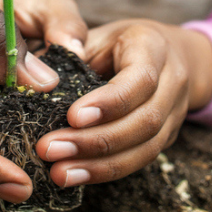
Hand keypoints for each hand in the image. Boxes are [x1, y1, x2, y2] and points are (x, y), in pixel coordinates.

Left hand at [34, 20, 211, 187]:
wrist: (168, 54)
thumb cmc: (120, 43)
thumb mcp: (96, 35)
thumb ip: (71, 52)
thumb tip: (37, 76)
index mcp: (153, 47)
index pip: (140, 79)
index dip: (109, 102)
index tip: (72, 117)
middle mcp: (172, 82)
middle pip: (144, 120)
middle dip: (96, 141)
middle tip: (50, 149)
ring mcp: (175, 113)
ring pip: (145, 148)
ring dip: (100, 165)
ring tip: (60, 172)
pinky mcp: (167, 138)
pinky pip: (141, 160)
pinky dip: (106, 172)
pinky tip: (76, 176)